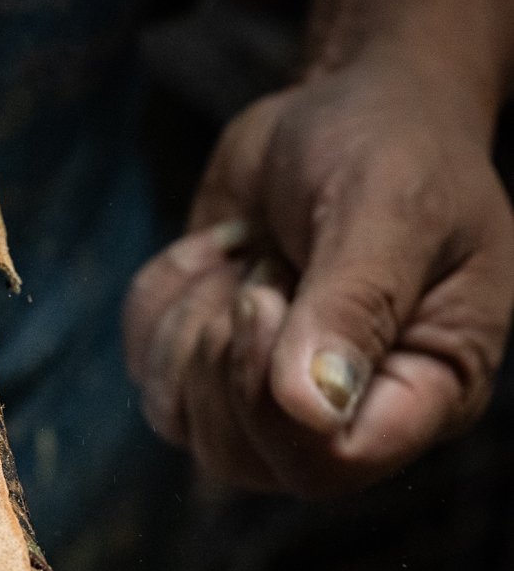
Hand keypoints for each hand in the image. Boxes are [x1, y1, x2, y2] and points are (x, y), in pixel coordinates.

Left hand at [124, 51, 513, 495]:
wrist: (344, 104)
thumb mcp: (389, 209)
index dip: (274, 409)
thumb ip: (353, 307)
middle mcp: (346, 412)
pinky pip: (145, 367)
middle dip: (223, 356)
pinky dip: (164, 296)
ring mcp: (268, 396)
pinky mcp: (207, 362)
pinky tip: (222, 250)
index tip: (264, 302)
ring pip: (180, 419)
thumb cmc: (395, 147)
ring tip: (256, 256)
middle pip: (242, 458)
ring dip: (193, 320)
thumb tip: (310, 409)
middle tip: (264, 269)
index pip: (334, 465)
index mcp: (426, 389)